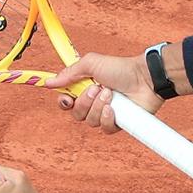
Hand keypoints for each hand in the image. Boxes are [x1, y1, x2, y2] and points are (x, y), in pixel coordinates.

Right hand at [45, 52, 163, 132]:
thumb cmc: (120, 68)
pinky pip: (104, 129)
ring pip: (90, 121)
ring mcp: (106, 114)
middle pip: (76, 114)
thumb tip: (48, 82)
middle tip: (97, 88)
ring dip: (98, 106)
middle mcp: (94, 102)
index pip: (67, 102)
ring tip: (110, 94)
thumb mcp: (91, 63)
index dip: (64, 103)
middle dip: (85, 102)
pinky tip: (114, 108)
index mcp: (85, 88)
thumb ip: (69, 73)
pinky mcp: (117, 124)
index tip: (68, 98)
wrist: (144, 78)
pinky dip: (107, 118)